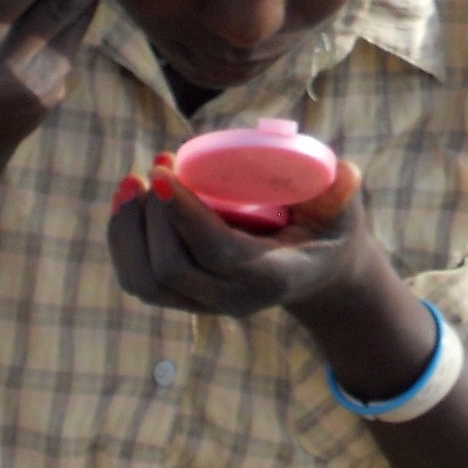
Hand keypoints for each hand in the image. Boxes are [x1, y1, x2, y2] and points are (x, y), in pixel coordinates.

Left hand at [107, 155, 375, 317]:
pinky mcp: (184, 298)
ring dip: (129, 229)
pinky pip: (139, 280)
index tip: (164, 171)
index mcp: (270, 276)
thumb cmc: (328, 230)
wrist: (316, 273)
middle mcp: (232, 299)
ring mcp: (205, 304)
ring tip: (134, 180)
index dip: (185, 214)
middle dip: (153, 214)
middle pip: (171, 268)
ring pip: (146, 281)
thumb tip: (344, 173)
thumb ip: (342, 193)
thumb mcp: (343, 211)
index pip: (217, 252)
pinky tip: (128, 201)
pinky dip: (124, 241)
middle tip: (157, 164)